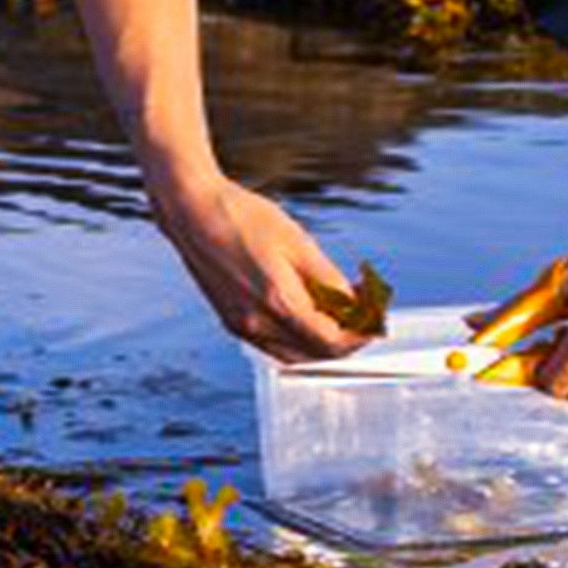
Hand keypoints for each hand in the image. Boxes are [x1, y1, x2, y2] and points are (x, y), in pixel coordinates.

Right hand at [157, 179, 379, 365]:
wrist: (193, 212)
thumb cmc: (242, 218)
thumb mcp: (298, 243)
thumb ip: (329, 281)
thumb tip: (354, 305)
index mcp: (278, 302)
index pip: (331, 342)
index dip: (359, 335)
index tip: (374, 319)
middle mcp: (257, 323)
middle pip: (315, 354)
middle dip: (345, 340)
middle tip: (362, 315)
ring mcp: (241, 326)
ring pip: (294, 355)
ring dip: (321, 343)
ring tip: (338, 314)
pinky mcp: (231, 322)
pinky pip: (273, 345)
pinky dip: (297, 339)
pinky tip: (307, 314)